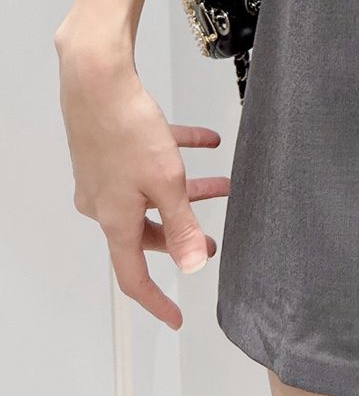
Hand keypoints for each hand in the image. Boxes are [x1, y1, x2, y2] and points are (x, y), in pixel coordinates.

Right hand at [56, 43, 228, 329]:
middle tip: (211, 242)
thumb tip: (193, 264)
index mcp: (115, 220)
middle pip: (146, 233)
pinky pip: (148, 160)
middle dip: (183, 236)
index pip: (133, 277)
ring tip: (223, 186)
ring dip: (187, 194)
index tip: (176, 316)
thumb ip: (182, 224)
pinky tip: (206, 141)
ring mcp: (104, 176)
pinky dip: (176, 156)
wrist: (98, 80)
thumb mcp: (166, 182)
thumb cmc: (125, 128)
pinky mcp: (110, 150)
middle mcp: (103, 203)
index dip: (157, 300)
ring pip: (151, 195)